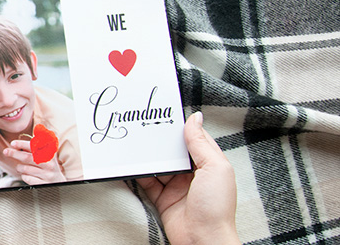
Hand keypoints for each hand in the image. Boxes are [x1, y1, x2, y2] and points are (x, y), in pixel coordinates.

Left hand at [2, 140, 65, 184]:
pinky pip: (27, 178)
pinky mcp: (42, 184)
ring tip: (20, 166)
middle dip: (14, 154)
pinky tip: (27, 174)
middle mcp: (49, 164)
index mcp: (49, 154)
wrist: (58, 181)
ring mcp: (46, 175)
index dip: (22, 144)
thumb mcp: (48, 152)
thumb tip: (38, 127)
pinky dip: (23, 175)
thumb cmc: (49, 165)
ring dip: (19, 167)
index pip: (35, 147)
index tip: (13, 143)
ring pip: (25, 169)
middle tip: (6, 151)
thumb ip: (42, 142)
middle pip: (27, 158)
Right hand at [136, 112, 239, 244]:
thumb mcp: (214, 168)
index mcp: (210, 165)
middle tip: (146, 128)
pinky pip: (147, 183)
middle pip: (173, 153)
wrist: (203, 239)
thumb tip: (194, 119)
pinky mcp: (162, 200)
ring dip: (149, 158)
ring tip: (136, 144)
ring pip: (159, 167)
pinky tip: (131, 166)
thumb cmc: (216, 207)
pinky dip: (139, 175)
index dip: (181, 129)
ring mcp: (177, 188)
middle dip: (161, 143)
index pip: (194, 140)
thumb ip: (201, 143)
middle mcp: (193, 175)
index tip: (166, 116)